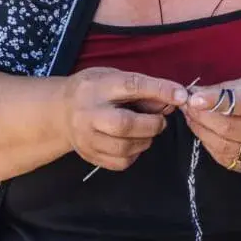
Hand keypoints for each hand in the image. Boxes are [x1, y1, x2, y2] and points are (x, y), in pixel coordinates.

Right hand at [61, 68, 187, 171]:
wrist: (59, 112)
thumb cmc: (93, 90)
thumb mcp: (112, 77)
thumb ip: (141, 88)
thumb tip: (175, 99)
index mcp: (97, 86)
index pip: (131, 86)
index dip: (159, 90)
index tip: (181, 95)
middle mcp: (89, 113)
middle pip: (125, 124)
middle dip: (151, 125)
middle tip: (160, 121)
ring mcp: (86, 138)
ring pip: (124, 147)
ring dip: (145, 140)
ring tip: (146, 131)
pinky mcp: (89, 155)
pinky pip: (121, 162)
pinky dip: (135, 154)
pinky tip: (133, 143)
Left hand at [183, 78, 240, 173]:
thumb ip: (227, 89)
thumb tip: (195, 92)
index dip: (216, 101)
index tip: (194, 98)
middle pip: (228, 128)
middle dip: (201, 116)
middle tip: (185, 105)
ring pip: (224, 147)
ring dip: (201, 131)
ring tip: (190, 117)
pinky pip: (226, 158)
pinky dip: (210, 144)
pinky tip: (204, 132)